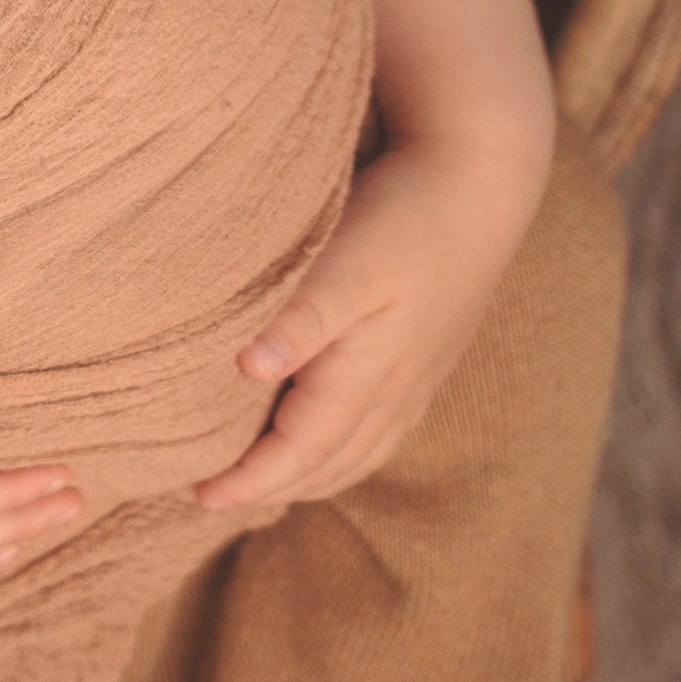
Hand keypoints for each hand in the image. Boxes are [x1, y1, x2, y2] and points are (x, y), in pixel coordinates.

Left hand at [191, 130, 544, 524]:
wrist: (482, 186)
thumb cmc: (408, 217)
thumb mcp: (348, 264)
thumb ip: (300, 321)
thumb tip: (249, 370)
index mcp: (367, 377)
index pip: (299, 455)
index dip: (248, 481)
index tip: (198, 495)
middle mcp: (394, 392)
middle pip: (327, 467)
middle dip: (271, 488)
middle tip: (210, 494)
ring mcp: (415, 380)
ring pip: (357, 456)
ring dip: (307, 476)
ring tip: (258, 479)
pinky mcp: (425, 361)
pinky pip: (379, 433)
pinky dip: (341, 453)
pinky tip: (323, 438)